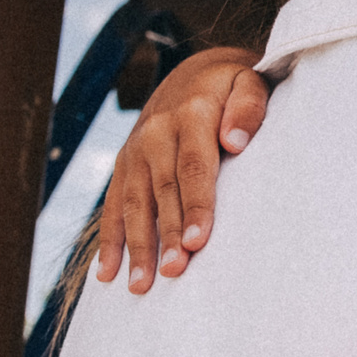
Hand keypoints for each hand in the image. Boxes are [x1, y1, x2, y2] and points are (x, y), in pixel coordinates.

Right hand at [95, 47, 267, 292]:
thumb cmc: (232, 86)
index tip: (197, 242)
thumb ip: (248, 106)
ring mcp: (135, 149)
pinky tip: (108, 272)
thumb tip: (235, 141)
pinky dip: (109, 239)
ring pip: (134, 202)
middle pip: (162, 190)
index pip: (193, 166)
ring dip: (136, 245)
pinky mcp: (124, 163)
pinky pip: (113, 203)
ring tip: (140, 285)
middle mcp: (156, 132)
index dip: (196, 205)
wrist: (195, 72)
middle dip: (166, 234)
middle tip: (172, 272)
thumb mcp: (249, 82)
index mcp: (191, 114)